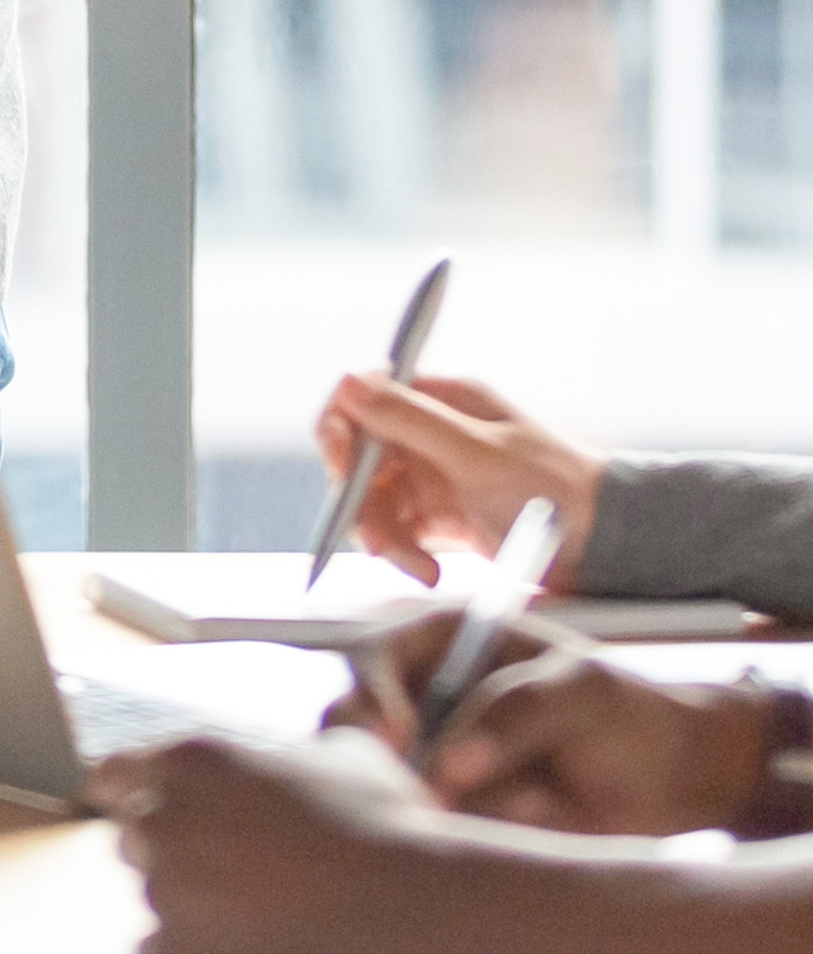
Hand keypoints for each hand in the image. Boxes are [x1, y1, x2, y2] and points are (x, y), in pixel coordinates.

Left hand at [101, 730, 476, 953]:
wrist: (419, 908)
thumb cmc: (389, 828)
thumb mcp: (343, 754)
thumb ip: (297, 746)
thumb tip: (312, 746)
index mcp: (188, 761)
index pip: (114, 775)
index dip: (133, 797)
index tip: (146, 815)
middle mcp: (163, 818)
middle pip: (133, 841)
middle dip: (173, 856)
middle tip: (235, 876)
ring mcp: (166, 889)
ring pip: (152, 900)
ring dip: (189, 908)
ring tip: (258, 916)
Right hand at [312, 369, 600, 585]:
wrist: (610, 551)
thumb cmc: (558, 492)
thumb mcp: (478, 454)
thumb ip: (410, 419)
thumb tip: (348, 383)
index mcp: (442, 400)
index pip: (364, 397)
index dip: (342, 429)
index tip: (342, 466)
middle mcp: (432, 433)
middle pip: (361, 456)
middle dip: (361, 500)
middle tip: (377, 539)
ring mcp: (436, 476)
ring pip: (374, 498)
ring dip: (382, 534)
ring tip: (415, 566)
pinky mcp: (443, 517)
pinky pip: (398, 529)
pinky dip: (403, 552)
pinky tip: (427, 570)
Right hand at [390, 646, 776, 837]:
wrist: (675, 781)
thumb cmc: (626, 712)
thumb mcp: (583, 691)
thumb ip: (516, 711)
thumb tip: (450, 761)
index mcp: (440, 642)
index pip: (372, 657)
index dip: (369, 696)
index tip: (392, 738)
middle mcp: (420, 700)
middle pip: (353, 723)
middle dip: (370, 759)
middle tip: (420, 794)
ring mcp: (433, 760)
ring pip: (388, 784)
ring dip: (427, 807)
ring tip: (506, 813)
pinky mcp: (454, 813)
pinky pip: (434, 830)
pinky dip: (461, 838)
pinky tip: (514, 831)